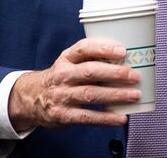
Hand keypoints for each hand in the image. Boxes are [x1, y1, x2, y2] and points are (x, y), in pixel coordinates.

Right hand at [8, 38, 140, 131]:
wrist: (32, 98)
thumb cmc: (61, 78)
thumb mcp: (69, 63)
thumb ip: (90, 60)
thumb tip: (125, 61)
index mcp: (66, 59)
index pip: (83, 49)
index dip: (103, 48)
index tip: (122, 50)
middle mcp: (63, 75)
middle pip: (90, 72)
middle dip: (114, 73)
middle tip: (134, 75)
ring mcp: (62, 96)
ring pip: (91, 94)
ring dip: (115, 95)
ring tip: (134, 95)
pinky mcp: (63, 115)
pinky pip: (87, 117)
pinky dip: (106, 118)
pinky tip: (121, 117)